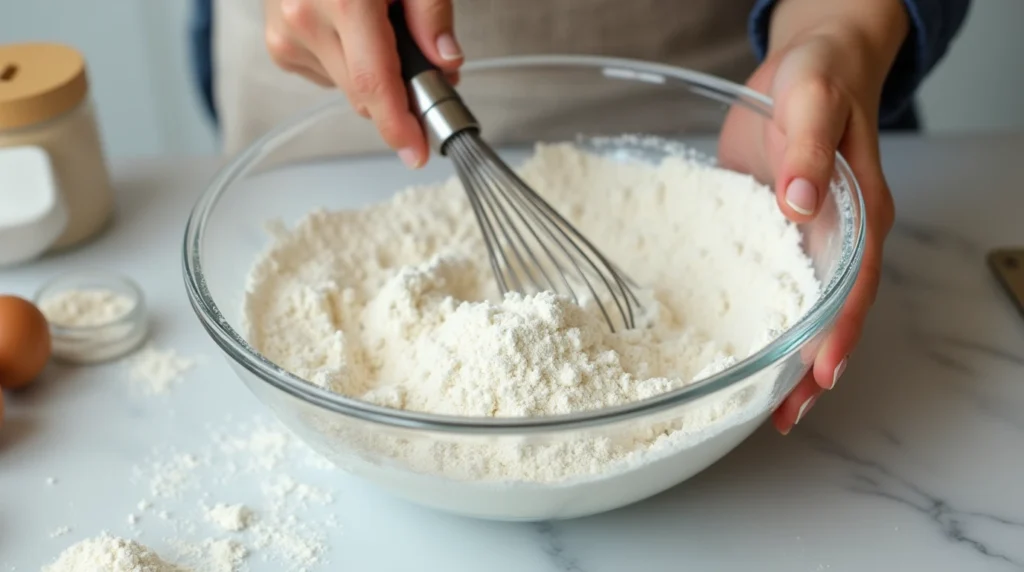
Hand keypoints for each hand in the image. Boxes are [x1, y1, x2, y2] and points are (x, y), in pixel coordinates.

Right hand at [263, 0, 461, 166]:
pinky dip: (347, 63)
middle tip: (426, 64)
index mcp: (344, 3)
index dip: (398, 125)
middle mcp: (305, 23)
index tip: (416, 153)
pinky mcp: (279, 46)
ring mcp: (286, 37)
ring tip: (378, 29)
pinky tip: (348, 29)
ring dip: (372, 73)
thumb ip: (432, 13)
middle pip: (365, 95)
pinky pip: (327, 76)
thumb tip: (448, 63)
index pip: (374, 85)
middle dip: (401, 93)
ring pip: (348, 89)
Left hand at [719, 1, 905, 433]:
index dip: (840, 330)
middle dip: (814, 366)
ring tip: (766, 405)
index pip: (856, 283)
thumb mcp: (812, 98)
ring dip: (790, 356)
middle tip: (787, 414)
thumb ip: (809, 148)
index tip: (823, 371)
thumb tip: (801, 201)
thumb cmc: (818, 77)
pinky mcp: (773, 234)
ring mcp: (807, 240)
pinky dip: (761, 320)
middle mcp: (839, 237)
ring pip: (804, 309)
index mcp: (859, 212)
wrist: (807, 65)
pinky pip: (769, 284)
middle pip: (834, 313)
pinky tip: (738, 345)